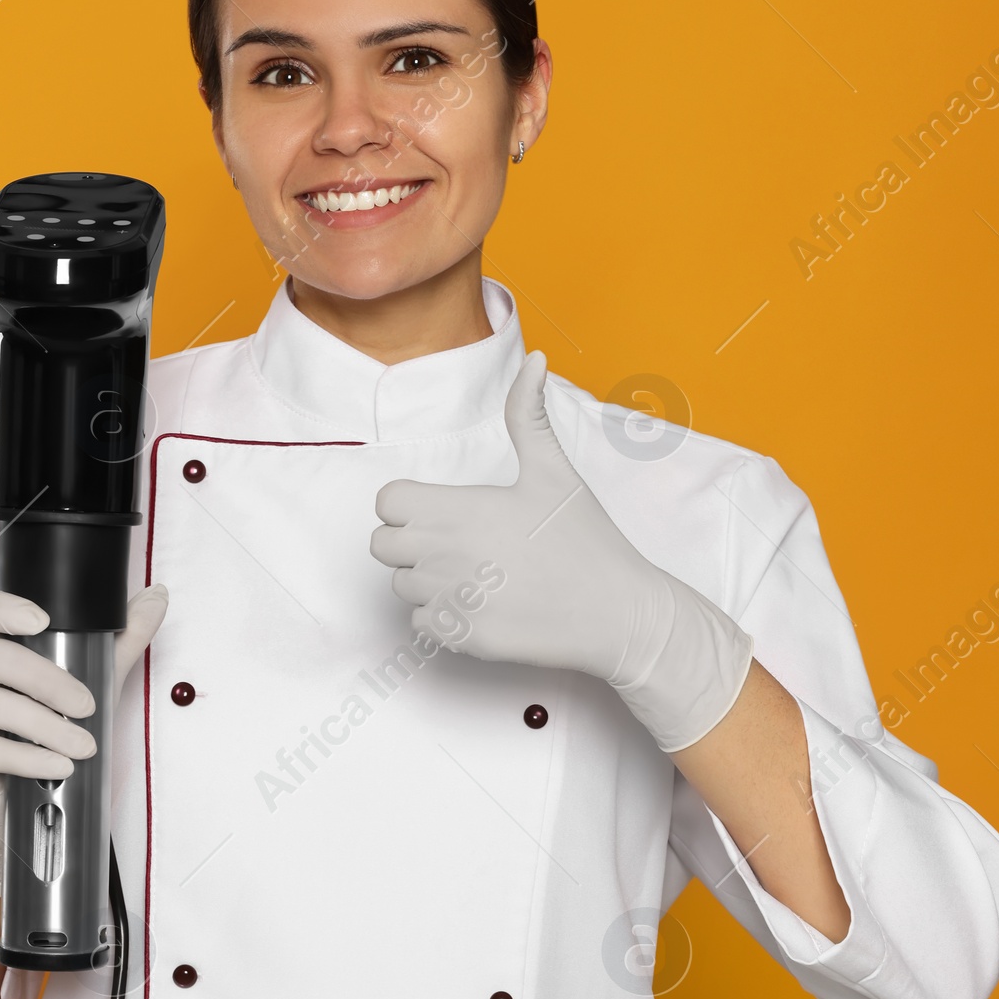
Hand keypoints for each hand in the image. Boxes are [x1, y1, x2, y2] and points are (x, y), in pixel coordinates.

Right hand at [0, 585, 167, 893]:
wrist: (2, 804)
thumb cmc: (41, 734)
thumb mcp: (87, 682)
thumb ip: (120, 640)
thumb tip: (157, 597)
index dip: (3, 609)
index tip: (42, 620)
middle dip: (48, 681)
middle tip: (86, 706)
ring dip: (47, 727)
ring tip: (83, 746)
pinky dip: (31, 758)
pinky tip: (59, 766)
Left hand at [369, 353, 751, 752]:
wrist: (616, 613)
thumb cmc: (586, 540)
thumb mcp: (554, 471)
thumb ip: (528, 415)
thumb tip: (535, 360)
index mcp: (458, 510)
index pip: (388, 502)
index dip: (409, 502)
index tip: (441, 509)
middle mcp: (443, 556)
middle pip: (382, 544)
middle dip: (410, 539)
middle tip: (456, 540)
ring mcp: (449, 601)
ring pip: (400, 585)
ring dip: (425, 578)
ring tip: (475, 571)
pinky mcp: (459, 638)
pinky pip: (421, 622)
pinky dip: (442, 614)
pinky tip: (483, 602)